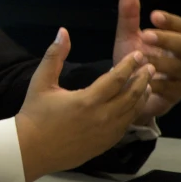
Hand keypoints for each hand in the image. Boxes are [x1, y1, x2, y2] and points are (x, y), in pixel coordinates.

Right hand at [15, 28, 153, 181]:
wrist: (30, 150)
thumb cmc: (34, 113)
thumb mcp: (41, 81)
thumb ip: (54, 55)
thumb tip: (63, 31)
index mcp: (87, 100)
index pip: (117, 78)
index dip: (129, 65)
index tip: (138, 55)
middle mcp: (101, 118)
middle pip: (131, 95)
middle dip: (142, 79)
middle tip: (150, 67)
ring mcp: (105, 134)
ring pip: (132, 113)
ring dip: (141, 96)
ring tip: (148, 84)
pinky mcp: (104, 145)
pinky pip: (125, 126)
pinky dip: (133, 114)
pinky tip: (134, 106)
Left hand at [112, 0, 180, 122]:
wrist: (128, 91)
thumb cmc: (135, 60)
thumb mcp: (129, 37)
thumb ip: (129, 15)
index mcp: (176, 41)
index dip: (170, 21)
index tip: (153, 15)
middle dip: (166, 39)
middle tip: (145, 35)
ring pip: (179, 68)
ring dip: (159, 61)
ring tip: (140, 58)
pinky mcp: (175, 95)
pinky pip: (169, 89)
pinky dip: (154, 83)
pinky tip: (141, 79)